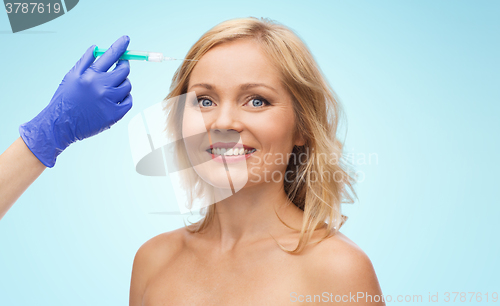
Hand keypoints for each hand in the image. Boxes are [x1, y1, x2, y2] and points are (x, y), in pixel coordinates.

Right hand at [19, 35, 132, 167]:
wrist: (61, 124)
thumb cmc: (66, 98)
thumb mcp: (71, 76)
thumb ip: (85, 61)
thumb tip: (97, 48)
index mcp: (90, 75)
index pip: (110, 55)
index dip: (120, 46)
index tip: (126, 39)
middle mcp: (101, 87)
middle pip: (124, 70)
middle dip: (123, 66)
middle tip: (120, 67)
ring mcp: (110, 101)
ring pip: (127, 85)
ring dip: (123, 83)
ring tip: (111, 88)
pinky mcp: (115, 114)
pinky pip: (129, 101)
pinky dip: (125, 98)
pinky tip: (115, 99)